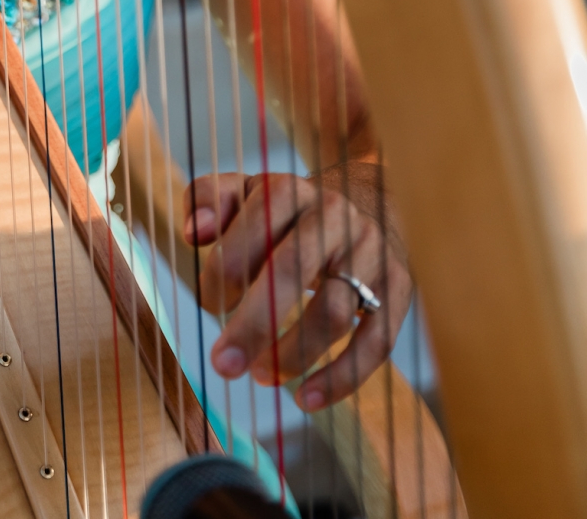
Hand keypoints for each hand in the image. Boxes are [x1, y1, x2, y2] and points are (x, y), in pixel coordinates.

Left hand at [184, 167, 411, 410]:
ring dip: (294, 353)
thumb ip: (208, 197)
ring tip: (261, 376)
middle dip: (254, 323)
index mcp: (290, 190)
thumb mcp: (247, 190)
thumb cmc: (291, 209)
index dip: (226, 269)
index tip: (209, 303)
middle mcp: (333, 216)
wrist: (371, 201)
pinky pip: (376, 342)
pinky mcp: (397, 290)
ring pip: (335, 311)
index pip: (254, 226)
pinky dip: (342, 377)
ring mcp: (369, 253)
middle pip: (293, 270)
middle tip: (223, 363)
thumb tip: (192, 231)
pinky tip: (306, 399)